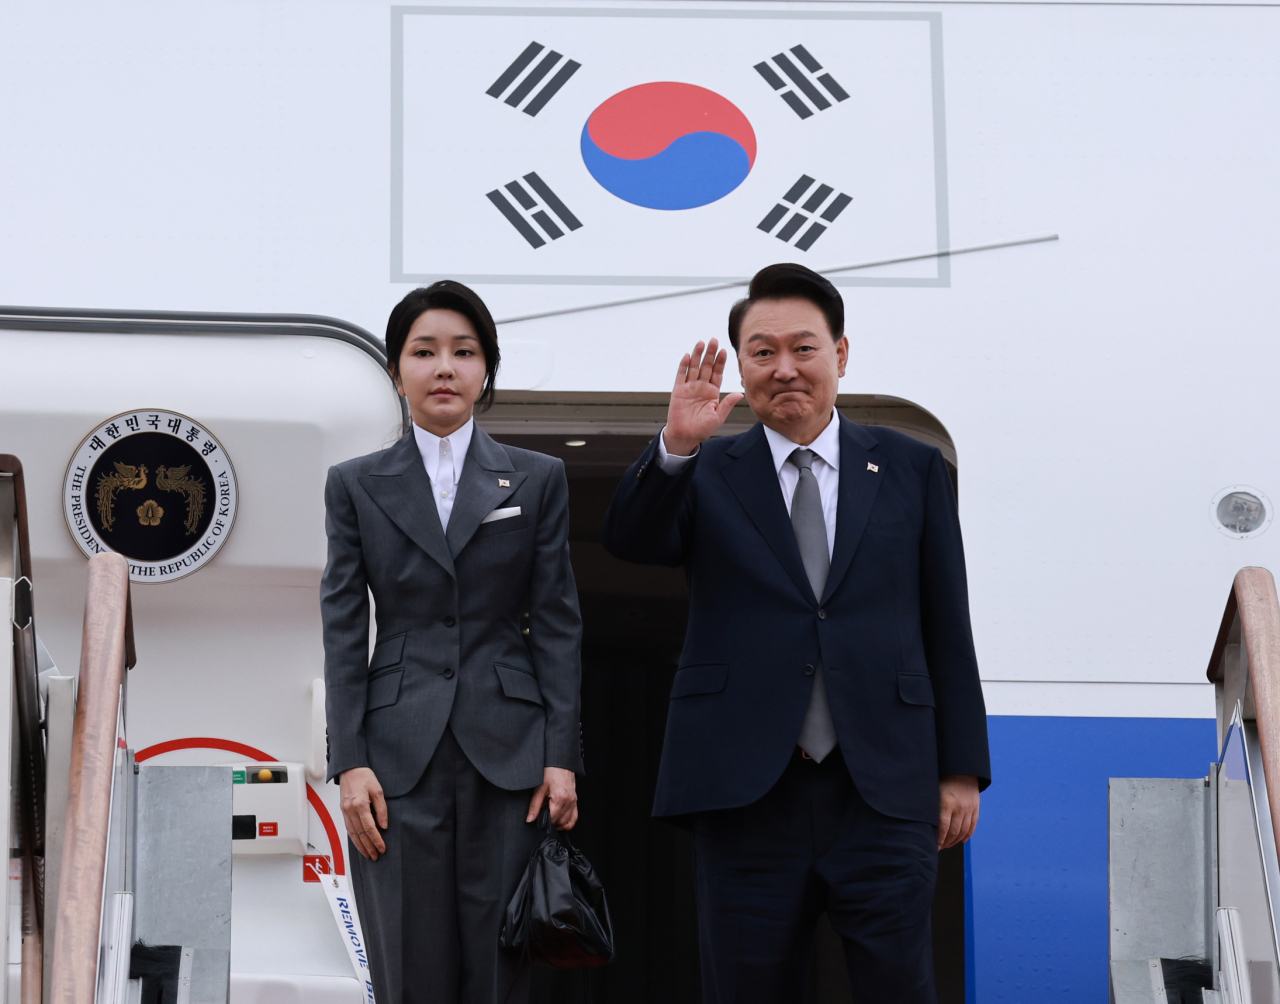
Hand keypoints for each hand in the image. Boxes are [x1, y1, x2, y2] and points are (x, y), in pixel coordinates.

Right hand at [340, 767, 387, 860]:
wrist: (350, 769)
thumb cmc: (364, 776)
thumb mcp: (378, 790)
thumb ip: (381, 809)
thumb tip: (383, 825)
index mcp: (360, 805)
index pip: (370, 828)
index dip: (377, 840)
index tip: (382, 848)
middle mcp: (350, 810)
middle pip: (360, 834)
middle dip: (369, 846)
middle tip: (376, 855)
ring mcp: (345, 811)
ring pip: (353, 833)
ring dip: (361, 846)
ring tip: (368, 854)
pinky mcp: (343, 811)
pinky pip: (348, 828)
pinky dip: (354, 838)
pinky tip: (359, 844)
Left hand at [527, 767, 578, 830]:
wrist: (560, 762)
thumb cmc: (550, 771)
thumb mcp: (539, 788)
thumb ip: (534, 805)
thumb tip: (530, 819)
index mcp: (560, 798)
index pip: (553, 819)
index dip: (544, 821)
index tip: (538, 820)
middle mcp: (569, 801)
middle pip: (560, 821)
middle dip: (551, 822)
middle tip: (542, 818)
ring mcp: (573, 801)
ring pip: (568, 821)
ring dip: (559, 823)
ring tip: (550, 819)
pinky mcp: (575, 800)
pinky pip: (574, 816)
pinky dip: (568, 822)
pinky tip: (560, 822)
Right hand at [663, 339, 744, 456]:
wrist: (685, 436)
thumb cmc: (702, 429)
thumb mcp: (718, 417)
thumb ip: (727, 404)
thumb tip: (739, 394)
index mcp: (712, 392)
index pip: (717, 373)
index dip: (720, 362)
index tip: (725, 351)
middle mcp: (701, 387)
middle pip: (706, 366)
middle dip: (710, 354)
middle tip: (714, 340)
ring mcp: (689, 388)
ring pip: (694, 368)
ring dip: (698, 355)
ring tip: (701, 343)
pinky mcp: (678, 391)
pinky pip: (681, 376)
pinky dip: (684, 366)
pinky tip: (688, 356)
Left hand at [938, 774, 979, 849]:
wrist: (962, 769)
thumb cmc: (943, 779)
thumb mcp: (934, 790)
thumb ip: (931, 806)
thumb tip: (920, 822)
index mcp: (946, 802)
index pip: (943, 827)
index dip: (939, 840)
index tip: (934, 846)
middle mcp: (959, 807)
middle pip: (953, 832)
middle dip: (946, 842)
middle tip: (940, 847)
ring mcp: (969, 808)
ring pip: (963, 831)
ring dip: (955, 841)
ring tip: (948, 845)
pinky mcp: (976, 808)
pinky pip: (972, 826)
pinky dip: (967, 835)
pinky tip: (961, 841)